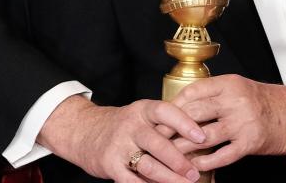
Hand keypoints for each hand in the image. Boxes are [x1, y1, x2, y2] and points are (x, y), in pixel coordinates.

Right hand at [38, 95, 204, 182]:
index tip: (202, 136)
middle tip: (194, 173)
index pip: (166, 112)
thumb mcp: (141, 116)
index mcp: (143, 110)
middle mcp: (131, 125)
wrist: (83, 130)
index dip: (184, 123)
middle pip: (158, 143)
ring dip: (168, 178)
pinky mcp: (110, 164)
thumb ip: (164, 126)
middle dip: (179, 161)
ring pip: (147, 165)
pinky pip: (131, 180)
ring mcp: (119, 145)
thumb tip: (199, 141)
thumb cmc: (124, 126)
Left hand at [170, 75, 285, 171]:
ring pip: (204, 137)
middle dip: (173, 127)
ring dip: (184, 147)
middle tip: (159, 136)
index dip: (174, 104)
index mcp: (230, 84)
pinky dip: (206, 162)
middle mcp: (235, 102)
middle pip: (194, 114)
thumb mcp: (238, 88)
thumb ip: (214, 93)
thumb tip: (182, 105)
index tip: (162, 115)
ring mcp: (242, 123)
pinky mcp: (249, 143)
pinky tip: (195, 165)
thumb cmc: (263, 101)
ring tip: (171, 154)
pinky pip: (222, 155)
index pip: (193, 92)